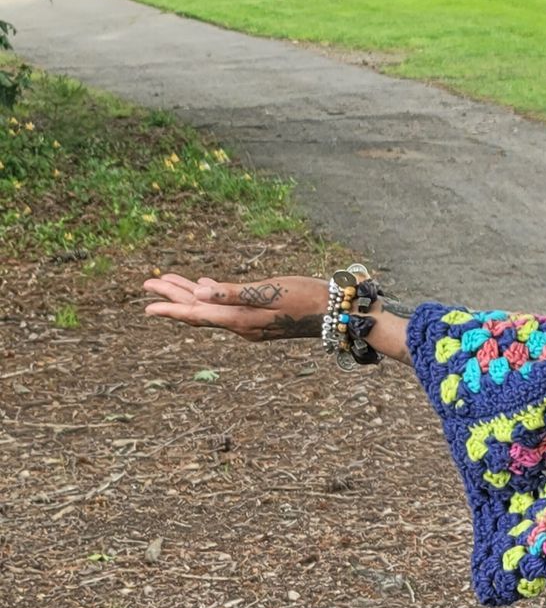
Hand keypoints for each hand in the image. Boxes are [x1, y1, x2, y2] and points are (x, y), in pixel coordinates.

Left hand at [142, 271, 331, 340]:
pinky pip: (226, 307)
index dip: (171, 308)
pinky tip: (204, 287)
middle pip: (199, 312)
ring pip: (210, 309)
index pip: (196, 315)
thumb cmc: (305, 297)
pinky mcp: (259, 316)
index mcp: (240, 320)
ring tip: (165, 282)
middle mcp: (241, 325)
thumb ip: (232, 294)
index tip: (146, 305)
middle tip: (146, 284)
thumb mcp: (269, 291)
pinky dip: (211, 296)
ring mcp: (250, 323)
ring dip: (188, 295)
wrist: (335, 312)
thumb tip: (199, 295)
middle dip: (173, 297)